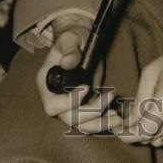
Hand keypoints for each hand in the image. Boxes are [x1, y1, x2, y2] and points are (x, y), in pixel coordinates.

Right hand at [35, 17, 122, 133]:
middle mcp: (55, 98)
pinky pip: (90, 121)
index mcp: (46, 83)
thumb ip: (69, 49)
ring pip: (80, 125)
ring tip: (116, 117)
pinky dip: (103, 122)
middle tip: (108, 98)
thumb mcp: (70, 38)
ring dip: (98, 123)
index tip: (87, 88)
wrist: (80, 41)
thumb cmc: (72, 37)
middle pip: (68, 118)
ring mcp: (69, 104)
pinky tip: (116, 117)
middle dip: (90, 114)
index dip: (69, 102)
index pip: (52, 105)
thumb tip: (68, 62)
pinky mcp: (83, 105)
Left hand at [112, 32, 162, 147]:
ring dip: (153, 134)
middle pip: (154, 138)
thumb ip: (140, 99)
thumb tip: (131, 122)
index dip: (129, 134)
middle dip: (139, 133)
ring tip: (149, 119)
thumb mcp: (151, 72)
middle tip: (132, 123)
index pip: (146, 129)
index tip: (120, 131)